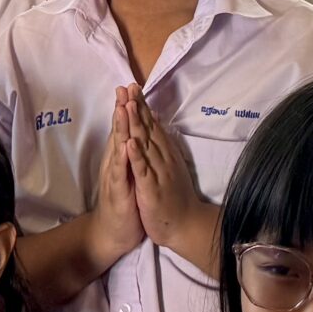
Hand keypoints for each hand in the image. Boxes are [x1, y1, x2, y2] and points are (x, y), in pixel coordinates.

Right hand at [87, 88, 146, 266]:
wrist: (113, 232)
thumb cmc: (124, 201)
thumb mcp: (129, 172)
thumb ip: (131, 151)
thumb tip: (135, 130)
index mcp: (121, 157)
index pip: (125, 128)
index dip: (128, 107)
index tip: (132, 85)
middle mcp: (115, 163)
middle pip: (119, 131)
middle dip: (122, 109)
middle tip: (124, 88)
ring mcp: (114, 176)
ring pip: (117, 148)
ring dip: (120, 128)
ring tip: (123, 108)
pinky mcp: (117, 192)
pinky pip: (119, 174)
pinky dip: (122, 160)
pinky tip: (124, 147)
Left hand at [123, 89, 211, 256]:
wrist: (185, 226)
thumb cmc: (174, 197)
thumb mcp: (169, 167)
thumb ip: (163, 145)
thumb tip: (158, 124)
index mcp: (165, 153)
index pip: (152, 125)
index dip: (141, 106)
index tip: (132, 87)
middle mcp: (163, 158)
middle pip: (148, 129)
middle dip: (137, 107)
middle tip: (129, 86)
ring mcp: (158, 172)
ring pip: (145, 145)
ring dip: (136, 125)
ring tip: (127, 105)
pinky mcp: (151, 189)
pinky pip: (143, 171)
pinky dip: (136, 157)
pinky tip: (129, 143)